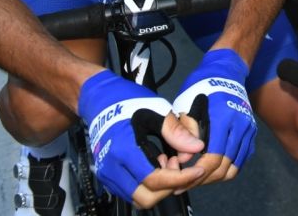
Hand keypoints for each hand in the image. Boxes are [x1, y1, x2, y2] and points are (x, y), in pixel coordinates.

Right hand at [77, 70, 203, 205]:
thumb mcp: (155, 110)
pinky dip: (147, 185)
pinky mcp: (107, 176)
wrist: (100, 100)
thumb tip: (197, 147)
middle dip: (169, 186)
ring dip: (158, 187)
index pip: (155, 180)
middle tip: (178, 163)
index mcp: (124, 151)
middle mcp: (112, 169)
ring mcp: (107, 175)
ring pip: (138, 198)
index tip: (197, 171)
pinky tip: (155, 163)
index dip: (180, 178)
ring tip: (167, 162)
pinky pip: (131, 191)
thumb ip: (176, 131)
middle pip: (146, 197)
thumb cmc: (127, 102)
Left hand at [171, 49, 256, 182]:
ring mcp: (248, 129)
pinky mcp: (251, 132)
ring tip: (197, 177)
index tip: (180, 180)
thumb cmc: (201, 87)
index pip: (213, 157)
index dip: (197, 173)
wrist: (226, 71)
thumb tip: (183, 159)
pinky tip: (211, 167)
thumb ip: (185, 132)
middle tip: (185, 184)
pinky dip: (227, 168)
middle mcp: (240, 125)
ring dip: (215, 176)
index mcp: (223, 118)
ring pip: (235, 167)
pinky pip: (242, 159)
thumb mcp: (186, 104)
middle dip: (204, 179)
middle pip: (225, 166)